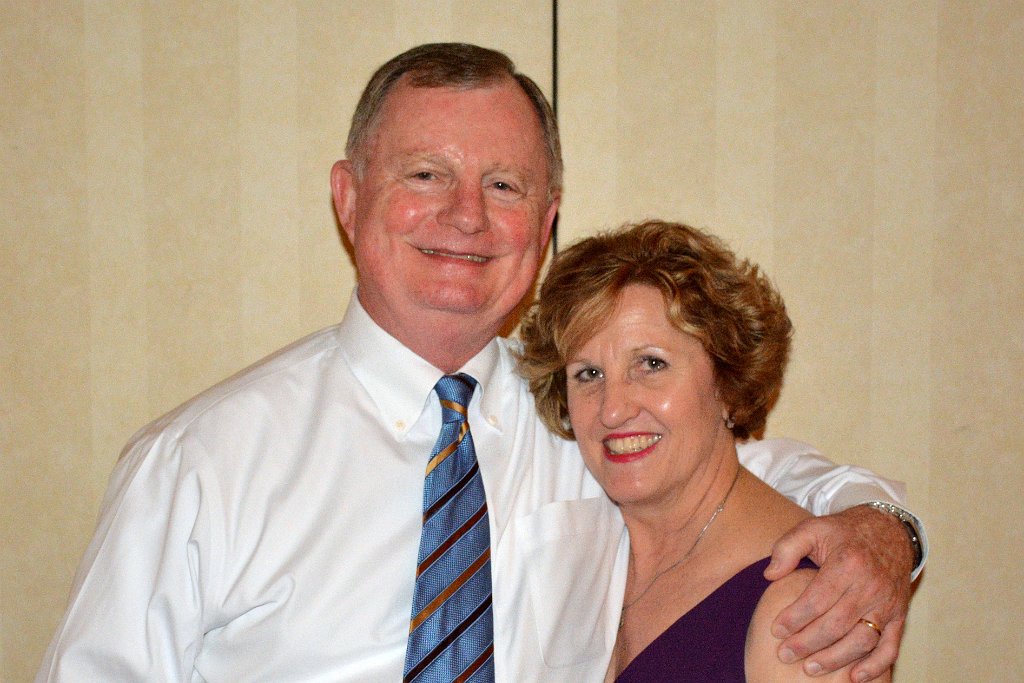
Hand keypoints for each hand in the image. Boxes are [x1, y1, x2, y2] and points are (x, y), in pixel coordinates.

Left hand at [764, 505, 913, 680]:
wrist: (889, 531)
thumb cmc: (844, 532)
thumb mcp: (812, 527)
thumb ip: (787, 548)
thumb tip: (769, 575)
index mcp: (847, 562)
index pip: (817, 599)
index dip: (795, 618)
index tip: (776, 631)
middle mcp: (870, 585)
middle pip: (837, 624)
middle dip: (808, 643)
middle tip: (785, 654)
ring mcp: (887, 603)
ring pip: (862, 640)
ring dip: (836, 658)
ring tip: (810, 668)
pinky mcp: (900, 615)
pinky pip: (890, 646)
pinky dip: (875, 666)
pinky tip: (854, 677)